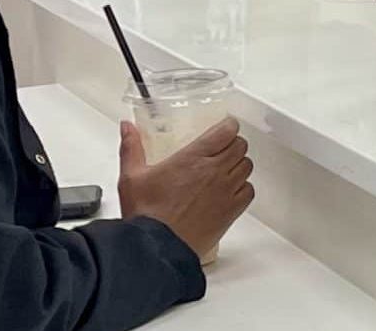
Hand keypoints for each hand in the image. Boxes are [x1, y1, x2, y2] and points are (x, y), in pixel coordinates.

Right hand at [117, 117, 253, 263]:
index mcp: (194, 158)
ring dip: (237, 165)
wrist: (157, 248)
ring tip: (223, 171)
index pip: (226, 130)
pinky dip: (242, 189)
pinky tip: (228, 192)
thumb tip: (127, 127)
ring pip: (246, 167)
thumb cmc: (146, 215)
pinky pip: (248, 191)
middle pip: (240, 146)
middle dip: (231, 145)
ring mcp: (226, 191)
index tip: (221, 130)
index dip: (227, 127)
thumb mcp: (132, 177)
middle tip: (219, 151)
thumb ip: (132, 148)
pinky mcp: (231, 211)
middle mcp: (214, 171)